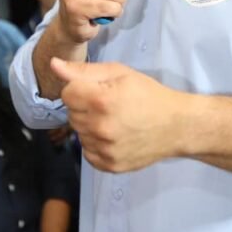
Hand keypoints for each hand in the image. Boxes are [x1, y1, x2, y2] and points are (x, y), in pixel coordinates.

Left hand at [51, 58, 186, 171]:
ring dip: (90, 126)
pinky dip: (96, 144)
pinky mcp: (109, 166)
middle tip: (108, 105)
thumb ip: (84, 70)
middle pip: (71, 114)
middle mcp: (99, 127)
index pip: (67, 93)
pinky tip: (114, 136)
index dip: (81, 88)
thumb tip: (54, 65)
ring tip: (113, 121)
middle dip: (85, 107)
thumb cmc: (148, 94)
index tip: (98, 90)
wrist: (176, 126)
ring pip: (79, 134)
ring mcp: (104, 150)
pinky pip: (88, 152)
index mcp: (100, 100)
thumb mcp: (120, 73)